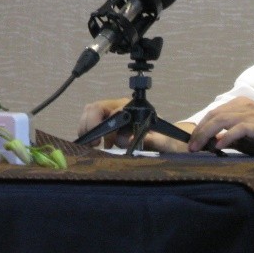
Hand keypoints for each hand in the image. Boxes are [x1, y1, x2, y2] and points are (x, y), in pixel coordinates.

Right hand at [78, 98, 192, 152]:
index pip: (113, 111)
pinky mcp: (107, 121)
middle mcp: (120, 107)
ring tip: (91, 144)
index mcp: (133, 109)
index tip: (100, 141)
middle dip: (89, 124)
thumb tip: (130, 139)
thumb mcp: (163, 142)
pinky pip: (90, 120)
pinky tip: (93, 145)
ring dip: (86, 127)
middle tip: (93, 143)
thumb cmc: (165, 141)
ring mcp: (113, 113)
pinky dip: (87, 131)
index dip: (104, 125)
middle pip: (96, 107)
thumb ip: (150, 140)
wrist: (167, 142)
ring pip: (90, 112)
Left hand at [186, 98, 253, 156]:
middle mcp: (245, 106)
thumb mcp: (245, 139)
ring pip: (222, 120)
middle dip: (199, 132)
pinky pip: (238, 129)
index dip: (200, 127)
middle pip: (214, 116)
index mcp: (240, 105)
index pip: (213, 113)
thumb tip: (207, 143)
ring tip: (198, 148)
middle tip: (191, 147)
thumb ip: (228, 137)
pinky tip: (218, 147)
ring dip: (207, 134)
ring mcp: (252, 114)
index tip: (191, 142)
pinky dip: (226, 137)